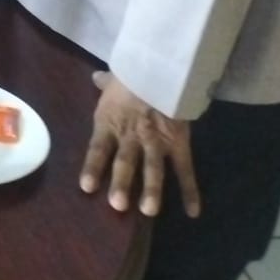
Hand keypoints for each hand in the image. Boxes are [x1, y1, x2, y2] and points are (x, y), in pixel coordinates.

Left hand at [80, 71, 199, 218]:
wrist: (163, 68)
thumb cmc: (135, 74)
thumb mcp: (115, 80)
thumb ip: (104, 84)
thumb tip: (96, 78)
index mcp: (110, 122)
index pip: (97, 149)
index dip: (92, 168)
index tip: (87, 187)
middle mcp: (131, 136)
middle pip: (125, 163)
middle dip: (121, 185)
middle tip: (118, 205)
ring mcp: (156, 141)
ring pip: (153, 170)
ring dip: (152, 191)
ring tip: (149, 210)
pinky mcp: (178, 143)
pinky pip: (185, 169)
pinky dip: (190, 191)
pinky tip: (193, 212)